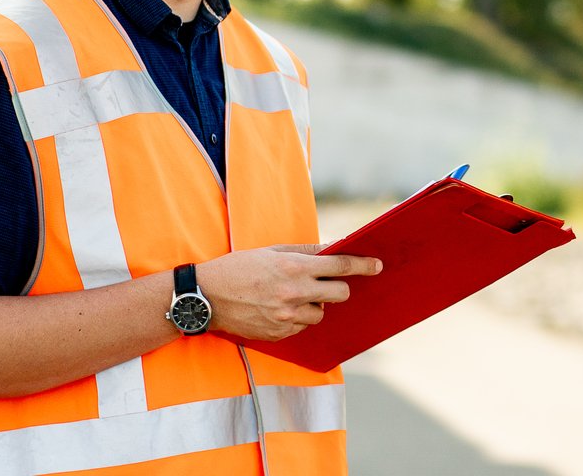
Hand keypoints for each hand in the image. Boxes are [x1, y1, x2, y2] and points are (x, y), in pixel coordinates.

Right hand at [196, 244, 382, 340]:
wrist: (206, 297)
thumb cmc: (238, 268)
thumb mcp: (271, 252)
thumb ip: (305, 252)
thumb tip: (333, 249)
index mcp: (294, 268)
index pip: (341, 267)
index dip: (363, 266)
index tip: (376, 265)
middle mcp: (295, 293)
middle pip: (339, 294)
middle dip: (338, 288)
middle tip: (327, 284)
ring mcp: (287, 316)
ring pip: (321, 313)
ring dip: (315, 305)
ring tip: (292, 296)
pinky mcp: (280, 333)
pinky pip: (302, 326)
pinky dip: (298, 318)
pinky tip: (279, 308)